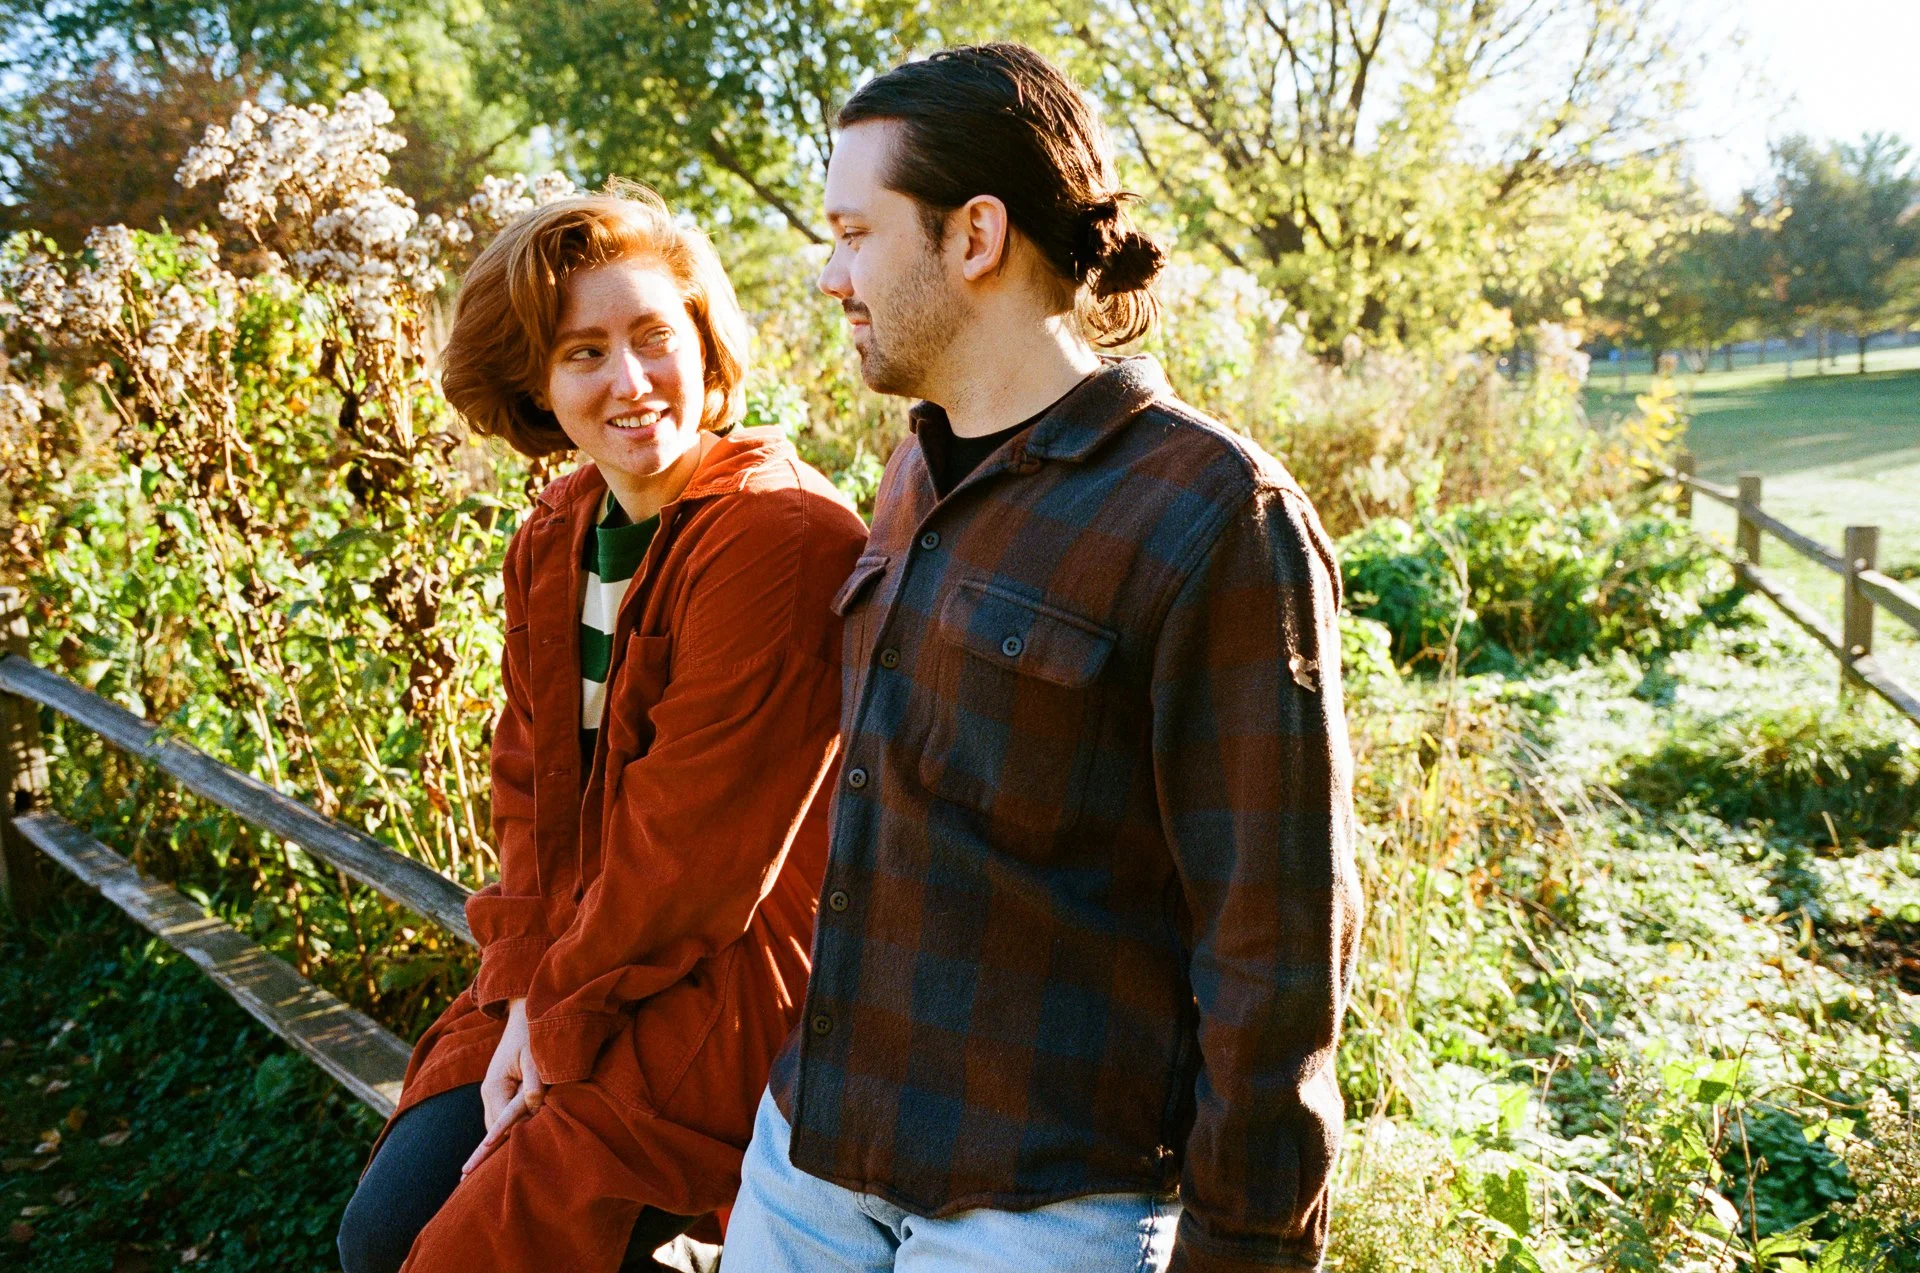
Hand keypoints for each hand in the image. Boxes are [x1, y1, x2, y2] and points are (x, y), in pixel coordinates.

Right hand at [463, 997, 543, 1176]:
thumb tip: (533, 1106)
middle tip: (469, 1189)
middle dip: (489, 1156)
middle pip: (492, 1131)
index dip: (490, 1148)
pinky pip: (502, 1119)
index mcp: (495, 1086)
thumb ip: (534, 1081)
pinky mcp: (500, 1093)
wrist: (524, 1015)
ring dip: (496, 1147)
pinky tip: (499, 1155)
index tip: (470, 1171)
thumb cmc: (532, 1034)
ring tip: (475, 1181)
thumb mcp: (535, 1056)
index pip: (496, 1124)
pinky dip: (503, 1134)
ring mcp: (493, 1094)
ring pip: (496, 1127)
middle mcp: (489, 1093)